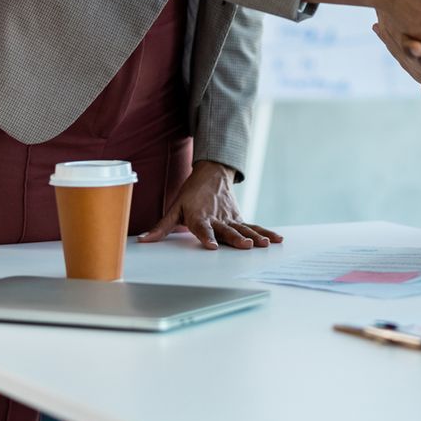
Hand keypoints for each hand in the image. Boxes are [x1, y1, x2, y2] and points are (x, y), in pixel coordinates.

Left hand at [139, 161, 283, 250]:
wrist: (212, 174)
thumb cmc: (191, 193)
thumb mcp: (174, 207)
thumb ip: (162, 227)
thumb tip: (144, 240)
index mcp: (199, 215)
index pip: (202, 227)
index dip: (206, 236)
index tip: (212, 245)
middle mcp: (217, 217)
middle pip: (227, 229)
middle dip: (237, 238)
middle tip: (246, 245)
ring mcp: (230, 217)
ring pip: (244, 228)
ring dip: (254, 236)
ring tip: (263, 244)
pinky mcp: (239, 218)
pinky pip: (253, 226)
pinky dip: (265, 232)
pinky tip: (276, 240)